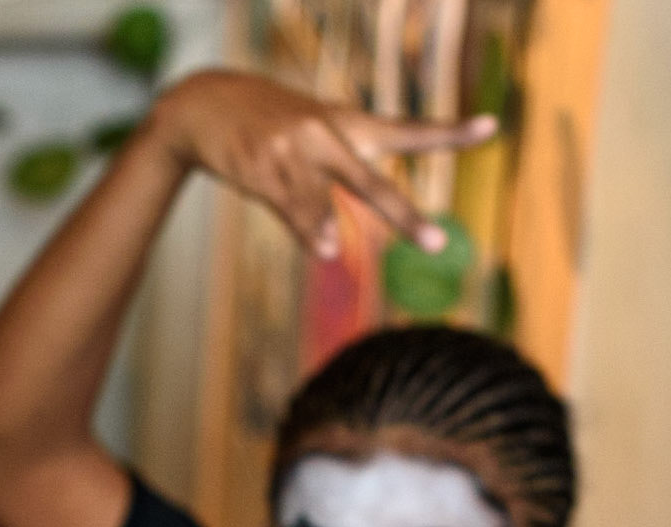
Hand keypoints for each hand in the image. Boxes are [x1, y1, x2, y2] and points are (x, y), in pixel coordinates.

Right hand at [145, 70, 497, 258]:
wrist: (204, 105)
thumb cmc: (261, 128)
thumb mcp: (302, 146)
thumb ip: (324, 191)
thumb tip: (333, 251)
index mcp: (345, 123)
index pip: (405, 132)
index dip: (449, 133)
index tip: (492, 128)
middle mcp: (326, 135)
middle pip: (371, 182)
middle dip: (403, 215)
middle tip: (435, 243)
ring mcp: (293, 152)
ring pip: (321, 200)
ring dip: (326, 228)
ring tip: (333, 252)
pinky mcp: (262, 168)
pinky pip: (290, 206)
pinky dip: (306, 228)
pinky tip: (322, 247)